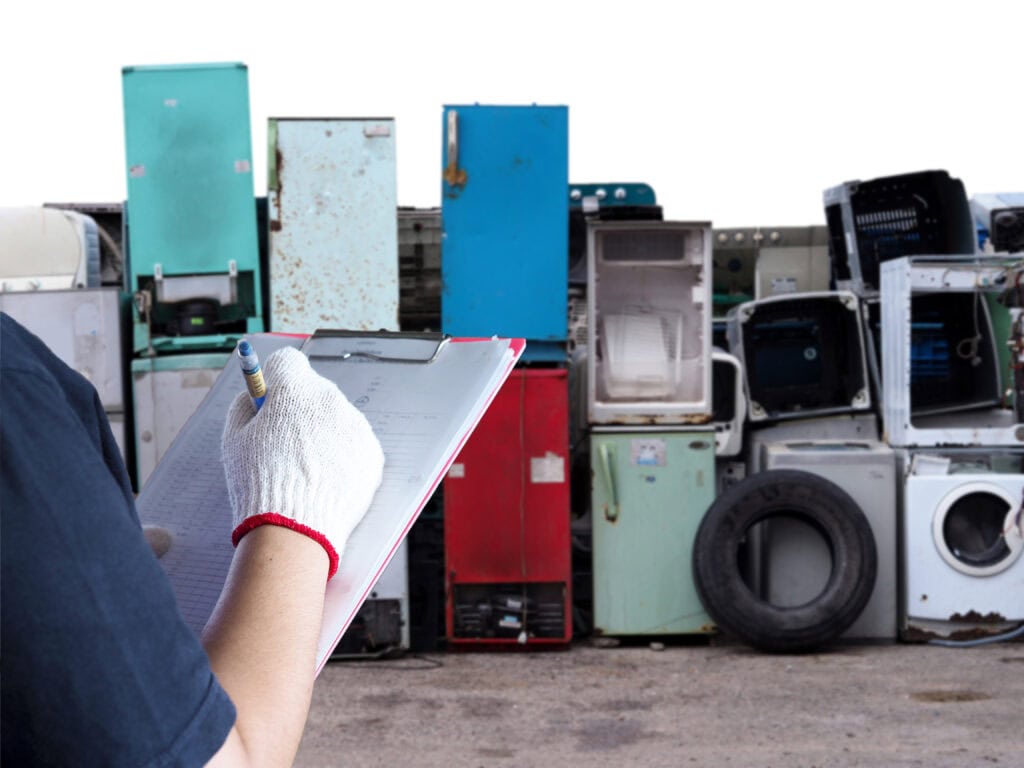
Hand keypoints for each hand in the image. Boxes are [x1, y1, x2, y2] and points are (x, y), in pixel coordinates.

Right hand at [221, 347, 384, 578]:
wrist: (296, 529)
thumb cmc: (259, 483)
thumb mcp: (234, 439)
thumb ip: (244, 407)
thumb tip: (253, 395)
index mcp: (296, 390)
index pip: (288, 361)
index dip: (275, 378)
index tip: (269, 395)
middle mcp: (331, 401)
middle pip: (314, 391)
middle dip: (300, 408)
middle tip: (284, 440)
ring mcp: (357, 427)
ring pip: (336, 419)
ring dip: (323, 433)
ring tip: (304, 469)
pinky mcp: (373, 453)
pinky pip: (353, 444)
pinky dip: (341, 456)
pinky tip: (324, 479)